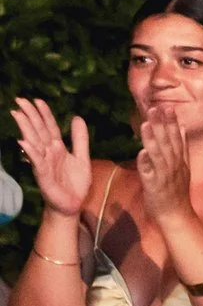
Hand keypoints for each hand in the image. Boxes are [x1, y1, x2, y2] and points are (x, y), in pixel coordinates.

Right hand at [11, 98, 92, 214]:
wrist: (72, 205)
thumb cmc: (75, 183)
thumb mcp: (82, 157)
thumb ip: (80, 139)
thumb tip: (77, 117)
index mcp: (58, 148)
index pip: (50, 127)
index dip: (44, 114)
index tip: (37, 100)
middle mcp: (48, 153)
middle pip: (39, 130)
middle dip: (30, 115)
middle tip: (20, 100)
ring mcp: (44, 163)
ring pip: (34, 142)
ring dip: (26, 128)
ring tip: (18, 114)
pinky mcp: (43, 175)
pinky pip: (36, 161)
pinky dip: (30, 151)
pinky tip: (24, 141)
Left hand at [134, 105, 197, 224]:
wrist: (176, 215)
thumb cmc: (176, 192)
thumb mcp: (184, 168)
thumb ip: (183, 148)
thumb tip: (182, 128)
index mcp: (180, 161)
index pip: (177, 138)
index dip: (172, 123)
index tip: (168, 108)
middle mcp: (174, 166)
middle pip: (168, 143)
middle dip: (162, 125)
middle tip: (156, 108)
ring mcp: (164, 175)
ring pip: (159, 154)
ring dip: (153, 138)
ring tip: (146, 123)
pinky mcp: (154, 186)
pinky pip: (149, 173)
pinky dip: (146, 162)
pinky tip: (142, 152)